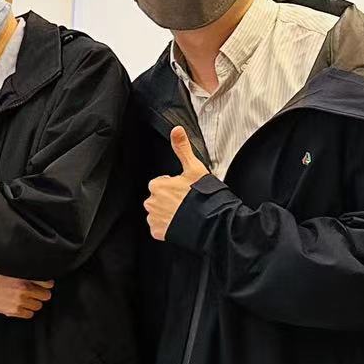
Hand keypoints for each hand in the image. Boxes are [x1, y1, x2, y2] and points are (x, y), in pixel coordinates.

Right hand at [0, 268, 53, 318]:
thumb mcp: (8, 266)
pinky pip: (29, 314)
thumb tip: (37, 269)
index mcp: (23, 277)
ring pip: (38, 306)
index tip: (43, 283)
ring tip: (26, 297)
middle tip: (35, 291)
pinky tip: (20, 304)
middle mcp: (23, 290)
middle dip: (41, 293)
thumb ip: (23, 269)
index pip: (47, 283)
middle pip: (46, 296)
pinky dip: (26, 310)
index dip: (46, 283)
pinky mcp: (12, 311)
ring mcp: (18, 302)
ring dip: (34, 302)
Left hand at [146, 127, 209, 241]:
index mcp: (157, 186)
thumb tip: (176, 129)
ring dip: (169, 213)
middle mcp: (151, 202)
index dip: (174, 185)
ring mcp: (154, 219)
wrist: (211, 222)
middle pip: (158, 198)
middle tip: (187, 202)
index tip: (185, 190)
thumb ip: (182, 148)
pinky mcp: (158, 233)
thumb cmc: (203, 195)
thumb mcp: (194, 168)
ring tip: (185, 213)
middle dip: (170, 200)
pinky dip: (168, 227)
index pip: (160, 183)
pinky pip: (159, 229)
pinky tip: (181, 223)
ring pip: (158, 213)